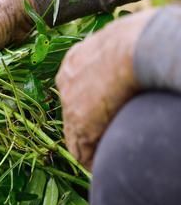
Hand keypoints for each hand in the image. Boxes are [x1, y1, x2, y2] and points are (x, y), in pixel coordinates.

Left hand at [56, 10, 154, 168]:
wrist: (134, 48)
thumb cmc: (138, 39)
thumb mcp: (120, 40)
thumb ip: (118, 52)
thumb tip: (136, 49)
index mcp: (75, 60)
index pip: (75, 89)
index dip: (90, 104)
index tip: (103, 113)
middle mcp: (66, 81)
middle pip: (72, 110)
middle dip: (87, 124)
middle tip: (103, 136)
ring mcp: (69, 103)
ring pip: (74, 133)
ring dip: (89, 145)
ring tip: (102, 156)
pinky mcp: (79, 124)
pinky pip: (80, 150)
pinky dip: (91, 159)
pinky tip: (102, 165)